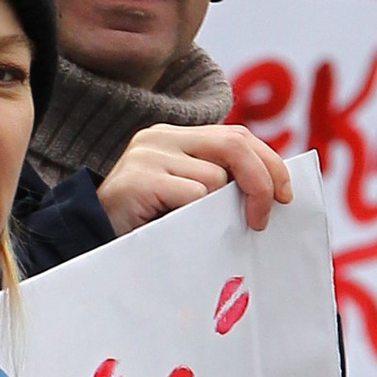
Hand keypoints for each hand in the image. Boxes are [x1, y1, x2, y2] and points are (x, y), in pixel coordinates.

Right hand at [96, 124, 292, 237]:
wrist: (89, 239)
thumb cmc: (146, 224)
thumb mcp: (186, 196)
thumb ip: (218, 183)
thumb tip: (273, 191)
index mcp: (178, 136)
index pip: (238, 136)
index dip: (270, 163)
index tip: (286, 195)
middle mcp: (163, 136)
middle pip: (235, 146)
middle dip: (262, 182)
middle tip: (264, 219)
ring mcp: (149, 154)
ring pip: (214, 178)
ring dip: (216, 210)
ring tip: (193, 228)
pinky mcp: (138, 178)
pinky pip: (192, 194)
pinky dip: (195, 215)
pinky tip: (174, 227)